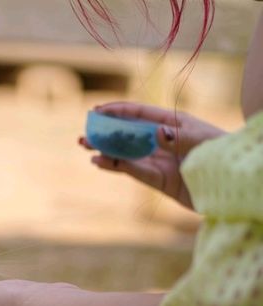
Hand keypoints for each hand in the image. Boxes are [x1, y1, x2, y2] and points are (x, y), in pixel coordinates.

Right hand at [79, 102, 224, 209]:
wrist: (232, 185)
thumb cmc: (222, 155)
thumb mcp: (202, 142)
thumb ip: (178, 137)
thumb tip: (156, 133)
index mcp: (174, 124)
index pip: (140, 114)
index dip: (118, 111)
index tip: (97, 110)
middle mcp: (162, 141)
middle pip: (128, 133)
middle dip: (105, 131)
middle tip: (84, 132)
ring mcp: (159, 161)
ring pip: (126, 153)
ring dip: (104, 149)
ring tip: (85, 146)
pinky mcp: (158, 180)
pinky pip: (133, 171)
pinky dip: (115, 166)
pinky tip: (99, 161)